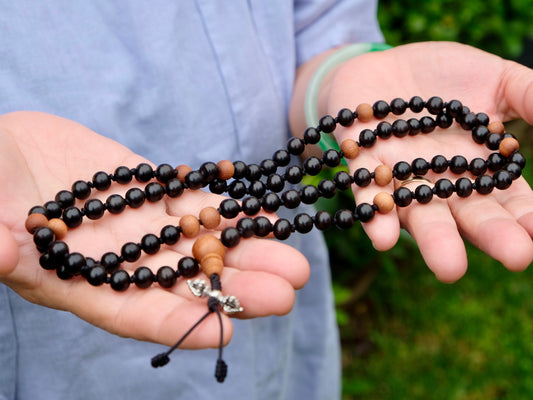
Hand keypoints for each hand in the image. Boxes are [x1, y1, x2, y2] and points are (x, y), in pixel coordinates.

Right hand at [0, 111, 309, 347]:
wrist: (1, 150)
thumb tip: (0, 255)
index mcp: (81, 282)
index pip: (135, 314)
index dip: (180, 324)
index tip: (227, 331)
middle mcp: (121, 260)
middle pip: (185, 281)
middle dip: (237, 286)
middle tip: (289, 289)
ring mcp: (139, 222)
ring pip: (200, 240)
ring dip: (245, 247)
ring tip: (292, 254)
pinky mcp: (148, 187)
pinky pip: (192, 198)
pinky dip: (226, 204)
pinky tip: (262, 210)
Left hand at [325, 42, 532, 281]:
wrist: (380, 65)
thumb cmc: (441, 76)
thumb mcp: (493, 78)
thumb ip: (527, 95)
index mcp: (477, 168)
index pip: (507, 199)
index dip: (526, 216)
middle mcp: (440, 182)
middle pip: (467, 214)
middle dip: (490, 235)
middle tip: (517, 258)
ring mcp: (401, 177)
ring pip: (418, 214)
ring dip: (434, 240)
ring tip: (450, 267)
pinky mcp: (362, 166)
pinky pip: (367, 194)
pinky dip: (375, 215)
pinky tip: (383, 239)